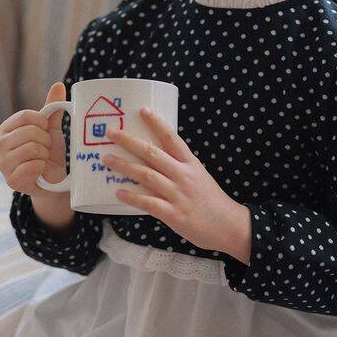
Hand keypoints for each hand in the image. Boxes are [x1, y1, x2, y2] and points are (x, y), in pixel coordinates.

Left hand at [100, 106, 236, 252]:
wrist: (229, 226)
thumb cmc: (212, 201)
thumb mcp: (200, 176)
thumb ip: (180, 168)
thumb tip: (155, 160)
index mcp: (191, 164)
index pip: (172, 138)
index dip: (157, 123)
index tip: (142, 110)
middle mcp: (183, 175)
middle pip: (152, 153)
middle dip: (129, 141)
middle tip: (111, 132)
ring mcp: (178, 194)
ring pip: (146, 175)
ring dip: (124, 166)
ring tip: (106, 159)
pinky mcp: (173, 214)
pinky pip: (148, 203)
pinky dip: (132, 197)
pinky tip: (119, 193)